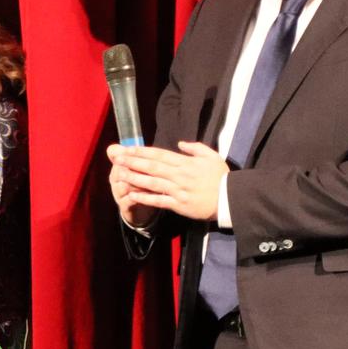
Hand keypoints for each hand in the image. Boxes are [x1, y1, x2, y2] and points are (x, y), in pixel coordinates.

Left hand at [110, 141, 226, 221]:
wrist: (230, 199)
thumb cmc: (222, 177)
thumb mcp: (212, 157)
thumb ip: (195, 148)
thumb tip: (180, 143)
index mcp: (185, 162)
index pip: (159, 155)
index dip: (142, 151)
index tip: (128, 148)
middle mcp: (179, 175)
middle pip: (152, 166)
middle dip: (133, 162)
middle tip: (117, 158)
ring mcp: (178, 190)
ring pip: (152, 182)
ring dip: (135, 178)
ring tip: (120, 174)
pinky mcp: (178, 205)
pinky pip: (158, 201)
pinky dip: (145, 198)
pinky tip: (131, 195)